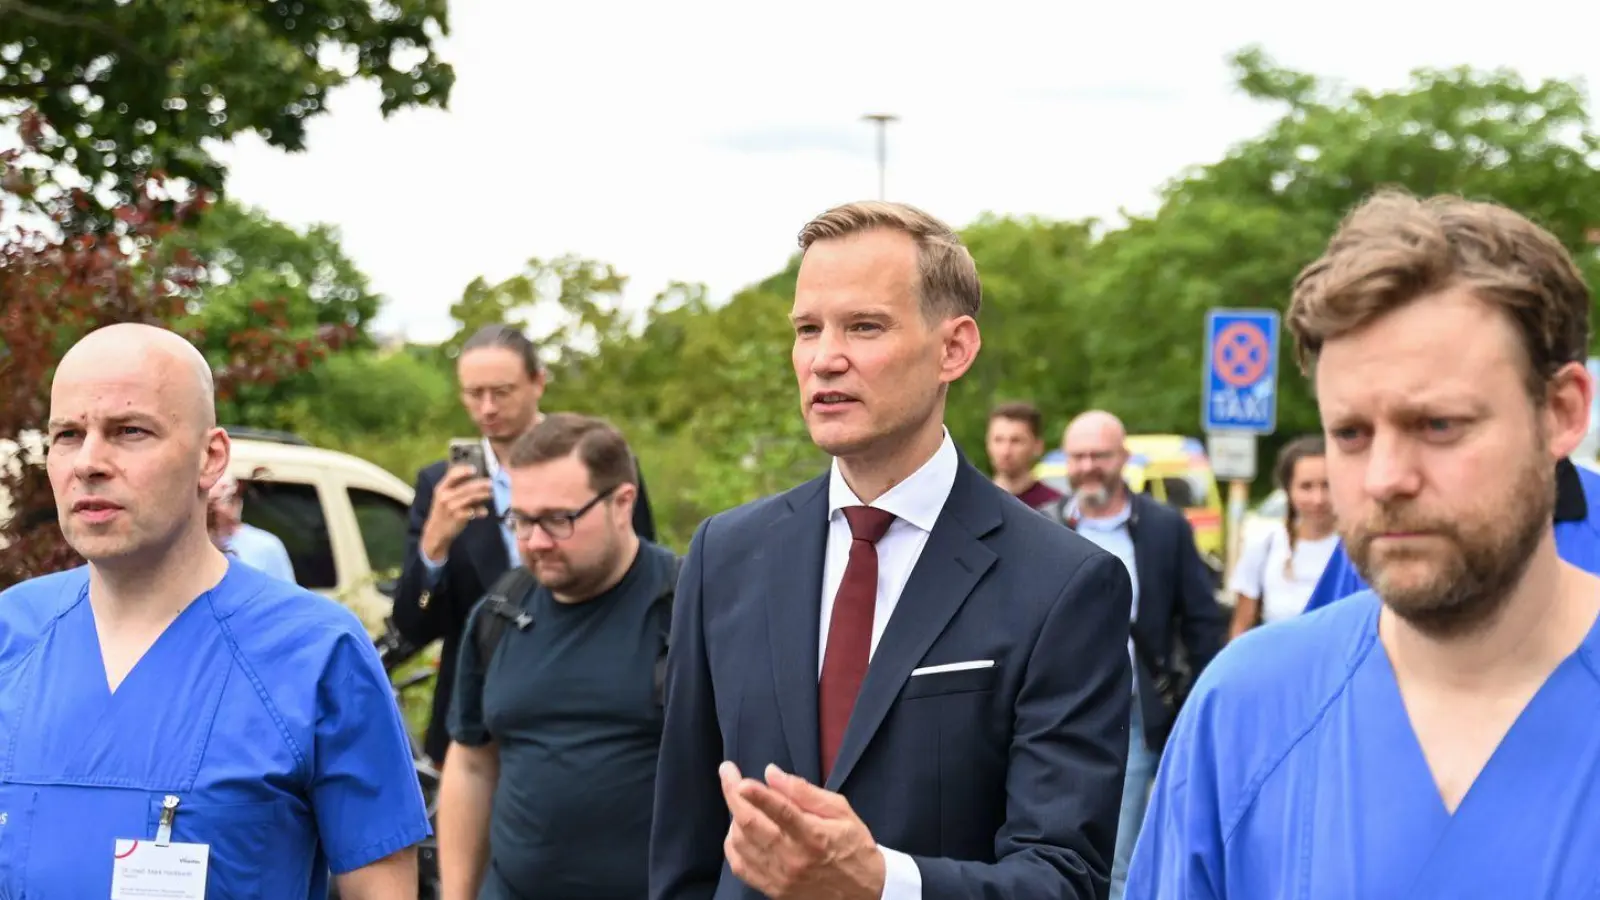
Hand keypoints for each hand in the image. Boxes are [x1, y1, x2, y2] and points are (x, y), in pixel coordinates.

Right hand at [420, 465, 494, 560]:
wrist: (436, 532)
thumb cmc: (444, 512)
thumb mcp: (444, 498)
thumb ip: (456, 489)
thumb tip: (477, 480)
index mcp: (441, 488)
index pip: (452, 475)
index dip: (464, 470)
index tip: (475, 469)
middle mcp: (445, 496)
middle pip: (466, 487)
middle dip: (481, 484)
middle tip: (491, 482)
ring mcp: (451, 507)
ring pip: (471, 498)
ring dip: (484, 495)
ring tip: (492, 494)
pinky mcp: (457, 517)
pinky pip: (472, 511)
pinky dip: (480, 511)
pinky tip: (485, 512)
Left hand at [720, 762, 885, 899]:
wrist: (863, 895)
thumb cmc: (854, 847)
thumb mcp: (841, 812)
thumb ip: (805, 792)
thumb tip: (772, 774)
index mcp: (814, 837)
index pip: (780, 811)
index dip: (756, 793)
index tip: (737, 776)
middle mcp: (794, 859)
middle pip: (751, 824)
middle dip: (733, 794)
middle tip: (727, 772)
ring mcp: (780, 877)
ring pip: (740, 843)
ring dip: (734, 816)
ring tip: (742, 801)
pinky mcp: (773, 890)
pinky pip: (740, 866)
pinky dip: (732, 844)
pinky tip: (738, 830)